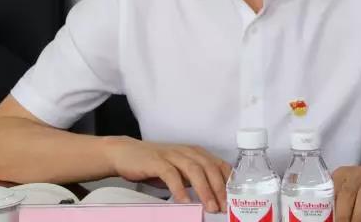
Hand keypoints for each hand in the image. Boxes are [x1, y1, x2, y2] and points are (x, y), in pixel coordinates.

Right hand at [103, 137, 231, 212]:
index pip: (219, 165)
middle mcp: (187, 151)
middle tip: (224, 207)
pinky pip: (171, 174)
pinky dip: (179, 189)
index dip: (228, 182)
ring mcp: (172, 155)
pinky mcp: (157, 161)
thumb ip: (195, 180)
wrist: (126, 153)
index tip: (234, 199)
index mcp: (196, 153)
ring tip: (209, 207)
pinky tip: (184, 201)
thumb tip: (214, 198)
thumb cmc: (155, 164)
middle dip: (219, 188)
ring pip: (194, 170)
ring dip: (204, 190)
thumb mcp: (179, 171)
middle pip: (209, 168)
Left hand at [332, 156, 360, 221]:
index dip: (328, 208)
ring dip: (358, 216)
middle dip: (342, 214)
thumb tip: (331, 220)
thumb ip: (342, 203)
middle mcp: (358, 174)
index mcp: (343, 174)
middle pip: (347, 192)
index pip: (331, 190)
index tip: (327, 220)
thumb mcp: (353, 190)